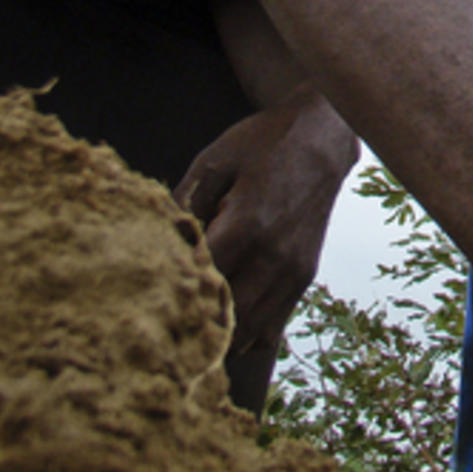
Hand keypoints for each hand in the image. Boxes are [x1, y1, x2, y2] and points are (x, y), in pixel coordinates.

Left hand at [173, 93, 358, 409]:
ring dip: (221, 335)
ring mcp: (292, 270)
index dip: (172, 293)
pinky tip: (227, 323)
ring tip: (193, 328)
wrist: (322, 138)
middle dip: (194, 323)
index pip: (200, 281)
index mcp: (246, 225)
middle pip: (226, 317)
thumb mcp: (213, 161)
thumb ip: (184, 204)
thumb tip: (155, 242)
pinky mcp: (304, 276)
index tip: (150, 295)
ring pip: (250, 331)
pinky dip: (248, 335)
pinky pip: (273, 327)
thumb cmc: (263, 144)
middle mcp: (273, 255)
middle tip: (165, 322)